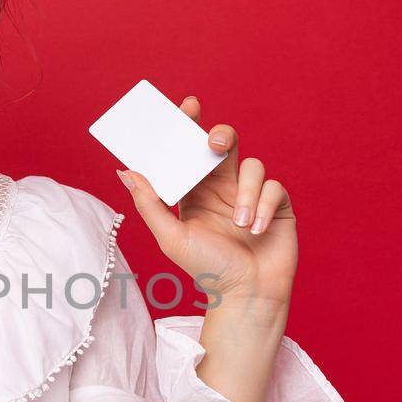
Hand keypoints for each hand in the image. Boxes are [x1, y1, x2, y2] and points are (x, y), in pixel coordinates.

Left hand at [114, 94, 296, 307]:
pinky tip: (257, 230)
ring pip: (252, 166)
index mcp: (195, 192)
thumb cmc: (207, 269)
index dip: (189, 126)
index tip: (187, 106)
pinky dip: (264, 207)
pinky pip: (274, 187)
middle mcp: (223, 188)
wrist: (246, 296)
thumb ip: (150, 204)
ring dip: (247, 193)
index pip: (189, 151)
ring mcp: (251, 195)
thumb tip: (126, 171)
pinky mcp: (276, 205)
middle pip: (224, 144)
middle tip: (213, 141)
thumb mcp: (171, 237)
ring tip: (241, 224)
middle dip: (220, 135)